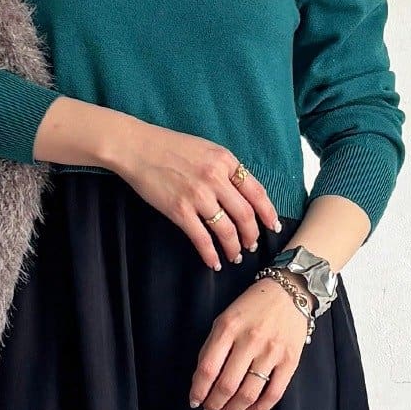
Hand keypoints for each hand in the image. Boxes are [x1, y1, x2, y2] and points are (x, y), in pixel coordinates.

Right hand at [107, 119, 279, 268]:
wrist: (137, 147)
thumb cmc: (170, 147)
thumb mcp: (206, 150)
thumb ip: (224, 169)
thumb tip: (241, 193)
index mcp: (225, 160)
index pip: (257, 191)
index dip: (268, 212)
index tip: (273, 226)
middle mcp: (215, 178)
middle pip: (245, 214)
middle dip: (252, 235)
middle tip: (252, 246)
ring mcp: (197, 195)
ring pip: (227, 230)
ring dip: (234, 247)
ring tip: (235, 256)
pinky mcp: (179, 210)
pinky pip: (202, 238)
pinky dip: (210, 254)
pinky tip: (214, 262)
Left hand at [190, 273, 309, 409]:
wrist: (290, 292)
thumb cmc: (252, 307)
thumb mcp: (225, 319)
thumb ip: (212, 347)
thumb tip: (202, 381)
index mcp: (228, 328)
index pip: (208, 369)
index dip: (198, 391)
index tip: (195, 401)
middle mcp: (250, 340)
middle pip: (227, 385)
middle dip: (214, 404)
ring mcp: (272, 352)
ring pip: (249, 393)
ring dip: (233, 409)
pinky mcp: (290, 360)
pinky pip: (274, 393)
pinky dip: (259, 409)